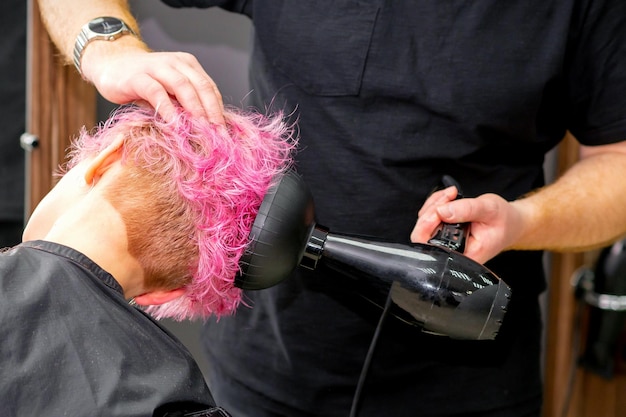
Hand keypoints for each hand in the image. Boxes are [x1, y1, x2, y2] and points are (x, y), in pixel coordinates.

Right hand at [82, 43, 224, 123]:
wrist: (109, 64)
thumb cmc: (143, 83)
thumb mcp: (169, 93)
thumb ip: (185, 106)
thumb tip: (206, 132)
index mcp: (188, 66)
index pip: (210, 88)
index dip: (219, 111)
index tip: (225, 134)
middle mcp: (176, 63)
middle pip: (201, 87)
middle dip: (212, 112)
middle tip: (219, 135)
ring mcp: (157, 67)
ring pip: (183, 86)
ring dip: (195, 110)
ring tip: (203, 131)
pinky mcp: (137, 77)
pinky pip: (157, 93)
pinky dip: (168, 109)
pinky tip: (175, 125)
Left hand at [410, 186, 524, 263]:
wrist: (511, 221)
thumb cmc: (504, 220)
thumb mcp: (489, 210)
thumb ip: (467, 210)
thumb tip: (442, 211)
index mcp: (463, 256)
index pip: (432, 249)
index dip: (427, 229)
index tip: (440, 210)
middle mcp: (451, 253)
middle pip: (422, 236)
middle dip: (431, 211)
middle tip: (449, 196)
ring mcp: (445, 243)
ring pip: (424, 225)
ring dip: (434, 205)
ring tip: (452, 195)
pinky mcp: (443, 233)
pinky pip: (429, 218)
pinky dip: (435, 204)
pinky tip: (449, 198)